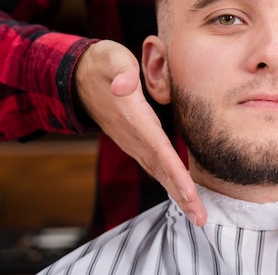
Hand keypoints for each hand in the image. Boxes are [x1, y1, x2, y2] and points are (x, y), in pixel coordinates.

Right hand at [74, 40, 206, 224]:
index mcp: (134, 118)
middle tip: (200, 219)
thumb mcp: (110, 58)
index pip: (158, 150)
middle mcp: (133, 136)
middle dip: (181, 195)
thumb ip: (119, 70)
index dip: (174, 173)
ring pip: (159, 172)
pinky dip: (170, 181)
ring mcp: (133, 142)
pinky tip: (182, 193)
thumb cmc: (102, 64)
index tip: (189, 194)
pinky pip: (155, 165)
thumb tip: (124, 85)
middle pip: (161, 170)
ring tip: (196, 213)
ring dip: (177, 194)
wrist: (78, 76)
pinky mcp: (135, 141)